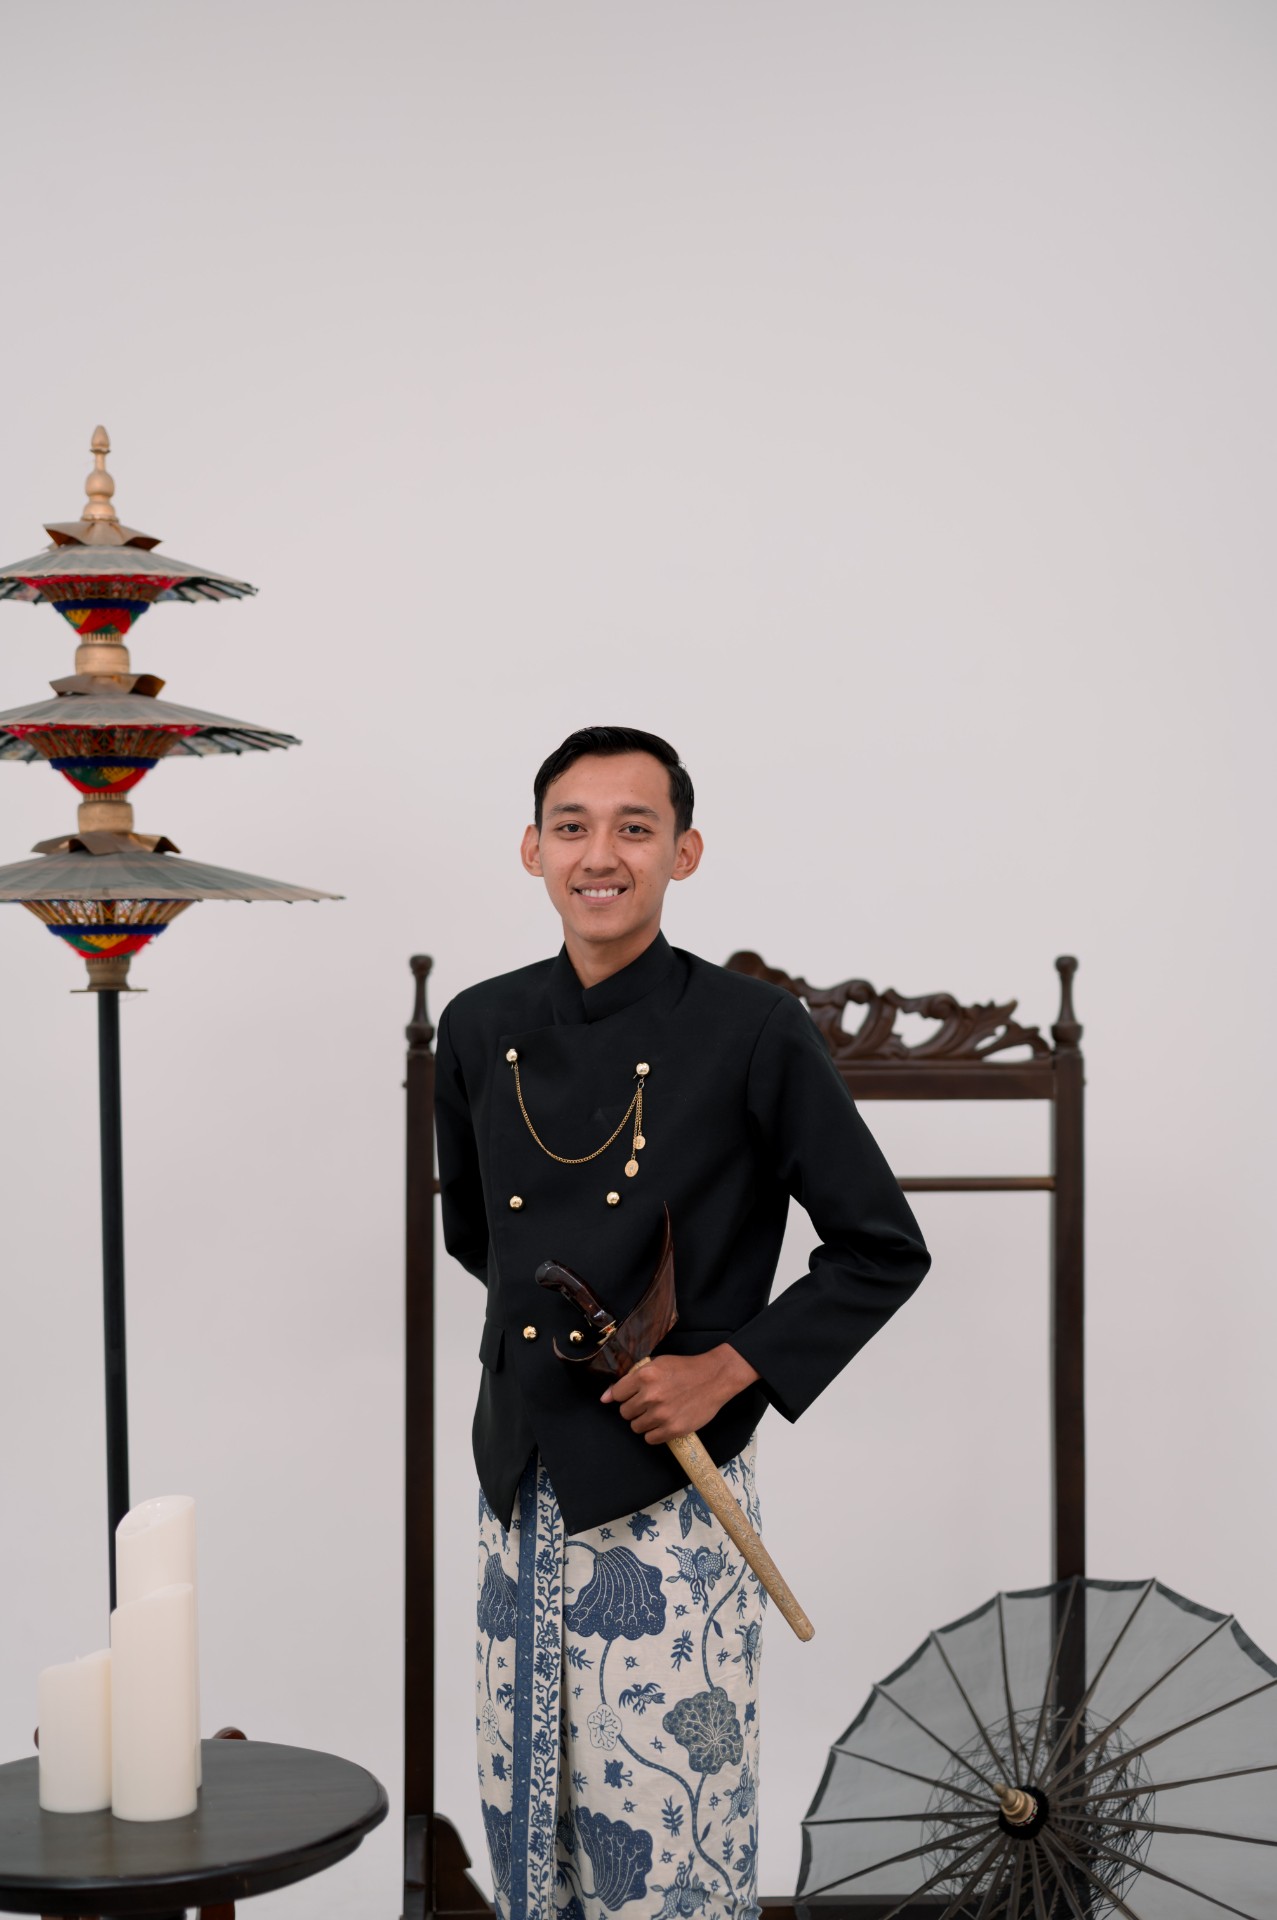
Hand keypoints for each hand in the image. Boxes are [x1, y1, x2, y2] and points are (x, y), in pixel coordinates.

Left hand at [601, 1344, 759, 1445]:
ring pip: (636, 1427)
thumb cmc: (684, 1369)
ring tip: (659, 1412)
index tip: (631, 1397)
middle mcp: (651, 1395)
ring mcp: (662, 1414)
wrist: (714, 1378)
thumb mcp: (656, 1364)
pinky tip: (665, 1422)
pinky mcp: (673, 1429)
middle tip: (649, 1403)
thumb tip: (605, 1397)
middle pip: (625, 1413)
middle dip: (634, 1409)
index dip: (623, 1396)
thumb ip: (631, 1379)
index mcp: (645, 1376)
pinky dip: (655, 1433)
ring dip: (644, 1421)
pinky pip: (650, 1439)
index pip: (617, 1394)